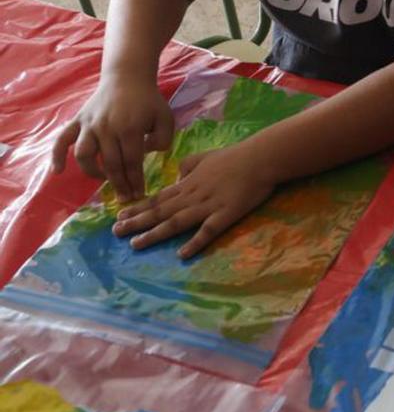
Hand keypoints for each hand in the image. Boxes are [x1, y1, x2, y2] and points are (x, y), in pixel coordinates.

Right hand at [51, 75, 173, 202]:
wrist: (127, 77)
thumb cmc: (148, 100)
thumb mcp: (166, 118)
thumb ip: (164, 139)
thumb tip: (147, 154)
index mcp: (130, 129)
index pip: (132, 162)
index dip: (135, 181)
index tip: (139, 195)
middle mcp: (106, 129)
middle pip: (111, 164)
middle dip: (119, 184)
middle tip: (125, 198)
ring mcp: (89, 125)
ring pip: (84, 155)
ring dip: (93, 172)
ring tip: (104, 179)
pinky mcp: (78, 121)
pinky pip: (62, 139)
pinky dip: (56, 156)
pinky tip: (58, 172)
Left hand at [113, 144, 276, 257]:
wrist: (261, 158)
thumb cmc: (234, 157)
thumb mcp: (204, 157)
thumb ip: (188, 166)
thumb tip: (177, 178)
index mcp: (188, 183)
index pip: (158, 198)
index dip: (138, 208)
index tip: (119, 216)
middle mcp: (192, 196)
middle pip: (160, 211)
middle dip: (136, 222)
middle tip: (115, 232)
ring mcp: (208, 206)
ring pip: (176, 222)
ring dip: (155, 234)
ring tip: (136, 244)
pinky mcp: (226, 214)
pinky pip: (208, 231)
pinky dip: (195, 243)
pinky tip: (182, 254)